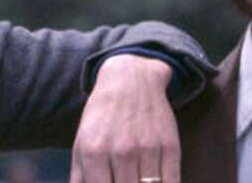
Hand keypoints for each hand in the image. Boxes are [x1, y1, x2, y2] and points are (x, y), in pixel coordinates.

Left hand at [70, 54, 179, 182]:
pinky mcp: (170, 144)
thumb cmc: (102, 115)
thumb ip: (79, 178)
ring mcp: (148, 148)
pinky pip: (171, 181)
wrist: (132, 79)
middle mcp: (121, 151)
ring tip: (138, 181)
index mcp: (94, 153)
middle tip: (125, 181)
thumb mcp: (81, 143)